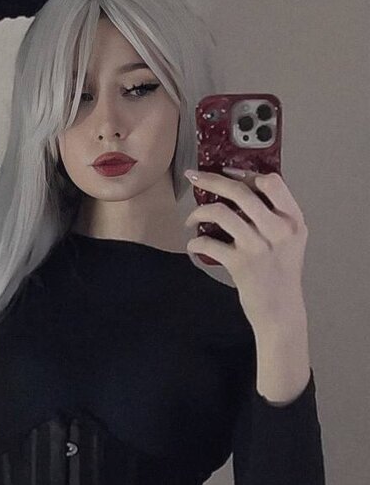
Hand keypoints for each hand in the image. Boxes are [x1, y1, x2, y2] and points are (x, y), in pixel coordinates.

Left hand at [183, 169, 308, 330]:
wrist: (281, 311)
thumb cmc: (282, 275)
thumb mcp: (289, 241)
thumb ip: (274, 216)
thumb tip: (241, 191)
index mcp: (292, 220)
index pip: (272, 182)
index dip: (245, 174)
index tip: (227, 172)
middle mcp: (277, 230)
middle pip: (240, 191)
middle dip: (211, 180)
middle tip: (195, 177)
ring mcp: (258, 246)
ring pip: (220, 212)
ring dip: (198, 212)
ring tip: (192, 219)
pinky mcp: (240, 264)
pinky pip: (209, 243)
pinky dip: (196, 243)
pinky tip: (194, 246)